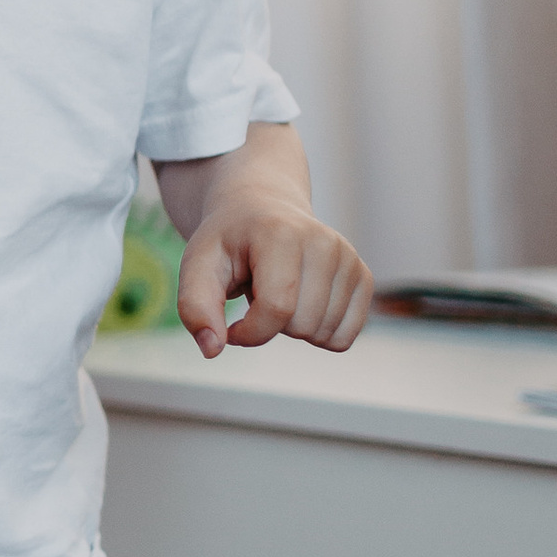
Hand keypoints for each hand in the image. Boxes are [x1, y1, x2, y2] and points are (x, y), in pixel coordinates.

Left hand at [176, 197, 371, 358]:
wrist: (262, 208)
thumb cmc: (228, 241)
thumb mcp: (197, 266)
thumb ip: (195, 307)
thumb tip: (212, 349)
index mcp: (282, 234)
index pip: (276, 308)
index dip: (249, 332)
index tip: (232, 324)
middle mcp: (324, 242)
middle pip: (301, 326)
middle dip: (271, 326)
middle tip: (258, 293)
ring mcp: (348, 258)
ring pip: (324, 335)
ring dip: (293, 328)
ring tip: (280, 293)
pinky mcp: (362, 275)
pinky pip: (346, 336)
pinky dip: (319, 333)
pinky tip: (302, 304)